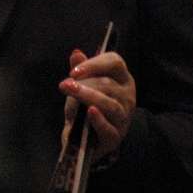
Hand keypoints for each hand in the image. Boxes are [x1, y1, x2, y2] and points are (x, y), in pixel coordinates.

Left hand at [59, 48, 135, 162]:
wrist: (85, 139)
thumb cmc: (85, 107)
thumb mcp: (80, 86)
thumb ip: (80, 70)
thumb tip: (76, 53)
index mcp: (122, 79)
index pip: (115, 63)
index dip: (94, 64)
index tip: (73, 71)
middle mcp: (128, 96)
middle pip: (109, 84)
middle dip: (84, 83)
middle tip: (64, 85)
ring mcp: (124, 118)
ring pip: (110, 104)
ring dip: (88, 96)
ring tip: (70, 92)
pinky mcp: (116, 137)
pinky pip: (109, 128)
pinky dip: (98, 120)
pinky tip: (89, 112)